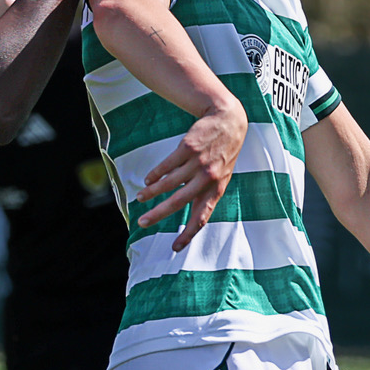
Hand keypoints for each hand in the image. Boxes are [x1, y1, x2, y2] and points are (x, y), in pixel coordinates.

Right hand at [135, 100, 246, 251]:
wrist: (229, 122)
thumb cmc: (223, 153)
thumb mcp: (221, 177)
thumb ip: (206, 194)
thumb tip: (190, 216)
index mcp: (217, 190)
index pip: (202, 217)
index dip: (188, 234)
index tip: (175, 248)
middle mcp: (208, 179)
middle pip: (179, 201)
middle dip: (158, 214)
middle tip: (142, 222)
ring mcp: (198, 163)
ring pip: (169, 182)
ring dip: (152, 192)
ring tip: (140, 198)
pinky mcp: (188, 148)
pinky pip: (167, 165)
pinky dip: (155, 174)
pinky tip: (148, 180)